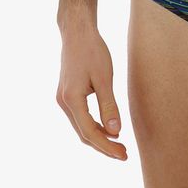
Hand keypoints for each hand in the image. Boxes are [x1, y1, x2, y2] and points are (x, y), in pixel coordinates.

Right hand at [56, 21, 127, 159]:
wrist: (77, 32)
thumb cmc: (92, 50)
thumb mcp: (104, 77)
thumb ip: (109, 105)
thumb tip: (116, 132)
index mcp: (71, 99)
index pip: (90, 132)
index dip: (107, 147)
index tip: (124, 155)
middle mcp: (63, 102)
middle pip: (83, 133)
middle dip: (104, 146)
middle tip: (124, 154)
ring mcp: (63, 99)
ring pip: (81, 127)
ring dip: (98, 137)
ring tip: (118, 144)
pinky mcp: (67, 94)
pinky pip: (80, 117)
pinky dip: (93, 126)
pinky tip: (107, 128)